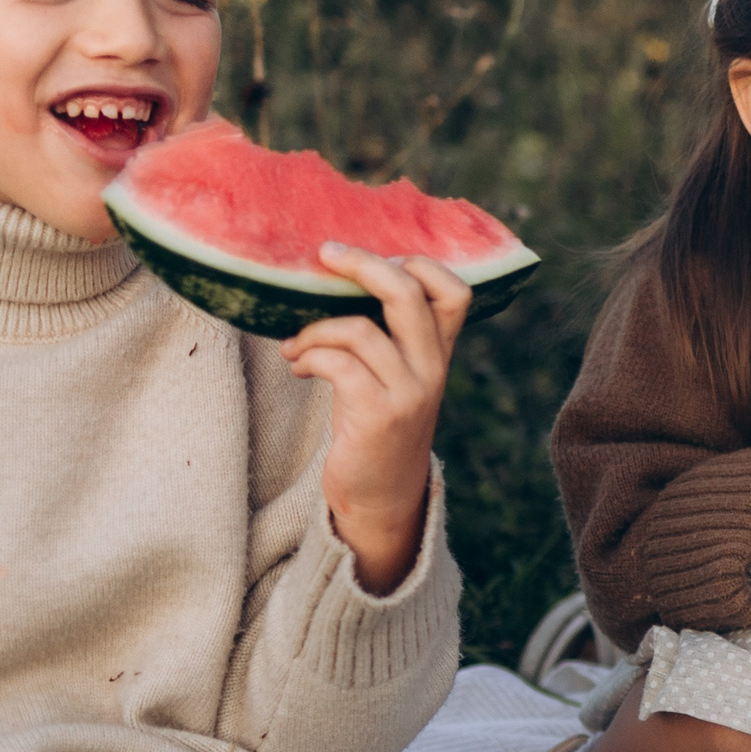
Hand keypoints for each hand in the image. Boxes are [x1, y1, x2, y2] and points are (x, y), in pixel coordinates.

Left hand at [279, 244, 471, 595]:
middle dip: (361, 264)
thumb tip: (338, 273)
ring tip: (294, 344)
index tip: (379, 259)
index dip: (422, 264)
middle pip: (406, 292)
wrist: (380, 496)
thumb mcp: (393, 375)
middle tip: (325, 254)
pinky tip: (296, 365)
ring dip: (314, 329)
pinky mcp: (378, 415)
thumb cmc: (375, 424)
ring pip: (359, 329)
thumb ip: (387, 333)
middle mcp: (432, 368)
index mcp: (439, 352)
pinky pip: (338, 364)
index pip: (456, 292)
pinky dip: (308, 356)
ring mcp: (408, 392)